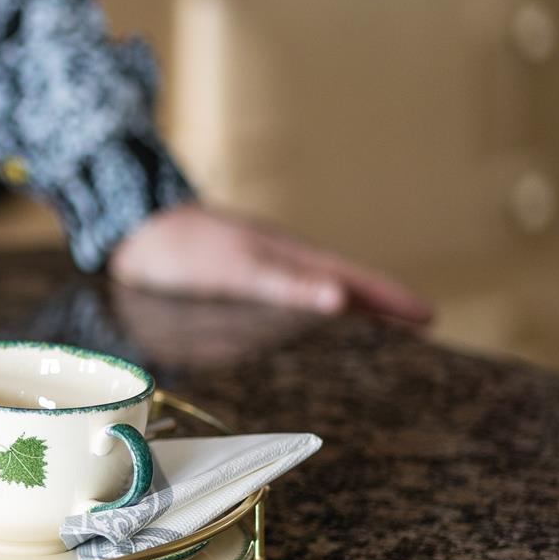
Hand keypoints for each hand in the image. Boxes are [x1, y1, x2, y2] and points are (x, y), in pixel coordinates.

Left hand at [107, 204, 433, 323]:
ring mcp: (259, 264)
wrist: (130, 229)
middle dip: (380, 304)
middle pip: (343, 282)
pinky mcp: (236, 275)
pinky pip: (288, 293)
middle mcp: (280, 258)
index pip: (353, 278)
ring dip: (348, 307)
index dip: (390, 298)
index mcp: (289, 254)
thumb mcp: (235, 268)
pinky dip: (309, 308)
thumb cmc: (181, 249)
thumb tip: (340, 299)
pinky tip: (302, 322)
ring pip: (316, 286)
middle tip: (416, 327)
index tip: (428, 316)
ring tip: (375, 331)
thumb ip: (285, 284)